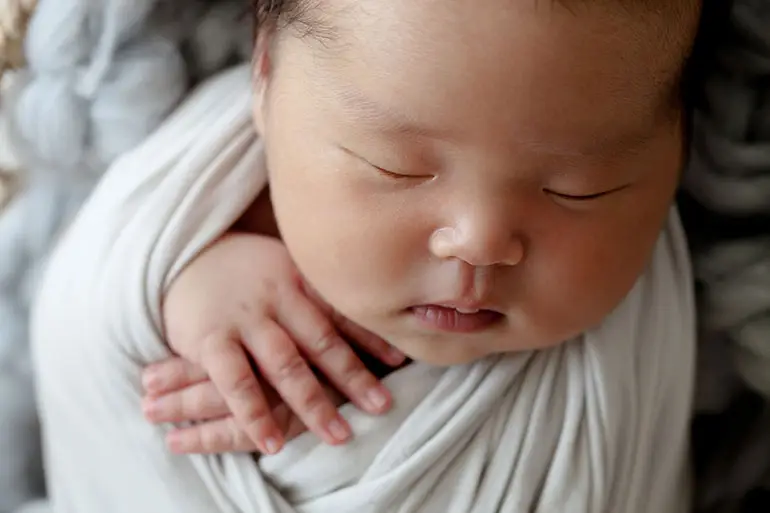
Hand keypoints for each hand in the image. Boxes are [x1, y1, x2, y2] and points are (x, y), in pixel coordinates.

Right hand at [155, 233, 404, 453]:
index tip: (400, 360)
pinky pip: (235, 383)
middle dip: (355, 377)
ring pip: (286, 366)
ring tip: (338, 435)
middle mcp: (277, 298)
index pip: (340, 312)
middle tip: (382, 406)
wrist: (181, 252)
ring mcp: (245, 319)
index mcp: (298, 279)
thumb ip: (313, 289)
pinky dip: (254, 415)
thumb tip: (363, 306)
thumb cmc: (243, 267)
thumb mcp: (283, 265)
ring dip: (313, 403)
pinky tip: (271, 442)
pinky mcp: (210, 339)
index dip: (371, 337)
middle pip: (323, 342)